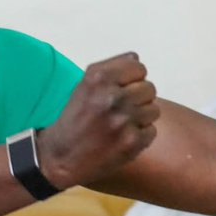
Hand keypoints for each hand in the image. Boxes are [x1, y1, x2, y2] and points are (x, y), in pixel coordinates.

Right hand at [36, 52, 159, 188]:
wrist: (62, 156)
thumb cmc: (75, 119)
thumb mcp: (84, 85)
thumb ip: (110, 68)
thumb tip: (136, 59)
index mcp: (99, 78)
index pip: (138, 67)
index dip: (133, 79)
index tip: (123, 89)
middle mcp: (111, 97)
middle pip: (149, 88)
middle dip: (138, 98)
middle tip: (122, 109)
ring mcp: (123, 120)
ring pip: (153, 110)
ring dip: (141, 117)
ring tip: (122, 124)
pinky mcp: (132, 142)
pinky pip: (151, 130)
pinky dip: (140, 136)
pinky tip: (123, 138)